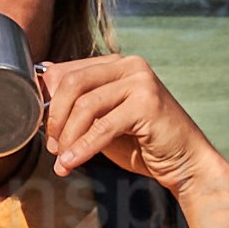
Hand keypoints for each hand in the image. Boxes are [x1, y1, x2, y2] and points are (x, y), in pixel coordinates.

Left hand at [38, 48, 214, 201]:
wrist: (186, 163)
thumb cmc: (144, 144)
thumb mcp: (104, 122)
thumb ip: (80, 108)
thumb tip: (42, 94)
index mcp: (117, 64)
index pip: (68, 72)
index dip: (49, 101)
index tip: (44, 131)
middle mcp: (129, 65)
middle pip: (72, 82)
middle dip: (55, 118)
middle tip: (51, 146)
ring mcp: (140, 81)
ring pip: (85, 105)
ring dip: (67, 137)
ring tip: (62, 160)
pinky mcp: (146, 103)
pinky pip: (103, 126)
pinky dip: (83, 148)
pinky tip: (71, 163)